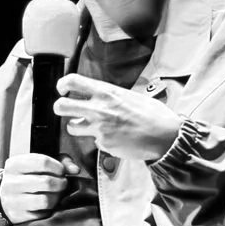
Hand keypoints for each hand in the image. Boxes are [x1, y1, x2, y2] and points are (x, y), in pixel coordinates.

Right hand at [0, 152, 82, 223]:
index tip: (62, 171)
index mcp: (15, 164)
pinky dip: (49, 210)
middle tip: (62, 184)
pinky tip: (47, 204)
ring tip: (55, 194)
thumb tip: (75, 170)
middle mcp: (11, 182)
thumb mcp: (40, 164)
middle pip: (46, 182)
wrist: (4, 197)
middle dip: (61, 183)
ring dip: (57, 197)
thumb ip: (61, 161)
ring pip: (46, 200)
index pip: (43, 162)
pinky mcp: (18, 216)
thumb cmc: (29, 177)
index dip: (59, 167)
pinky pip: (42, 214)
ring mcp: (13, 201)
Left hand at [53, 74, 182, 162]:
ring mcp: (99, 128)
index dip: (62, 84)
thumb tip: (101, 96)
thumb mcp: (131, 96)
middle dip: (59, 107)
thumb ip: (111, 96)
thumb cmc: (153, 115)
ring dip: (78, 126)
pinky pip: (95, 141)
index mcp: (107, 92)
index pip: (73, 81)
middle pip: (62, 106)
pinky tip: (117, 138)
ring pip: (72, 127)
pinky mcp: (104, 144)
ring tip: (92, 126)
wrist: (165, 136)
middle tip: (64, 109)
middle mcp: (99, 109)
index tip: (63, 89)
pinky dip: (103, 140)